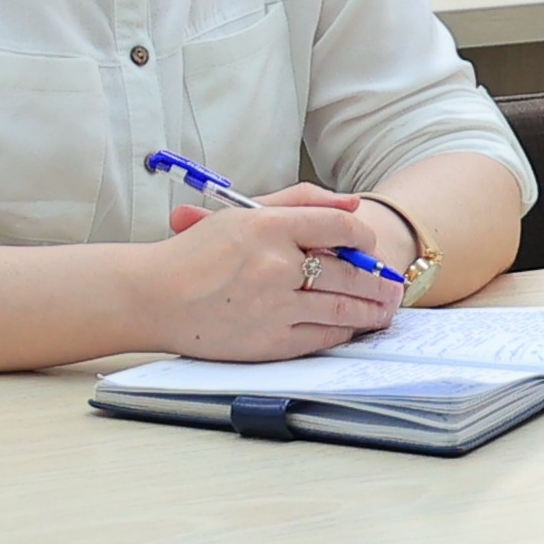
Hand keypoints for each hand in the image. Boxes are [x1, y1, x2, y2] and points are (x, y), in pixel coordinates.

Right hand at [140, 186, 407, 361]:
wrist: (152, 297)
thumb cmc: (194, 254)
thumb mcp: (241, 213)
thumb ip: (298, 202)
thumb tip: (349, 206)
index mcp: (267, 227)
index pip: (337, 227)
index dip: (362, 237)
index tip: (368, 245)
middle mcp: (275, 265)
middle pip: (349, 272)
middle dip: (377, 280)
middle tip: (392, 284)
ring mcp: (275, 306)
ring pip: (343, 308)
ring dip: (371, 309)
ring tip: (385, 308)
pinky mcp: (270, 341)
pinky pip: (322, 336)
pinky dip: (343, 331)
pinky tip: (351, 327)